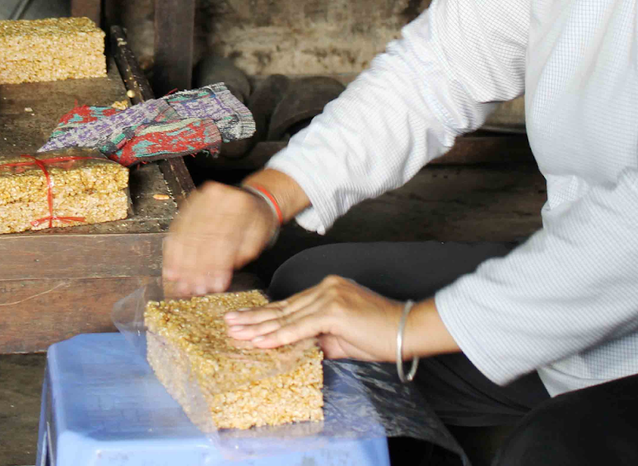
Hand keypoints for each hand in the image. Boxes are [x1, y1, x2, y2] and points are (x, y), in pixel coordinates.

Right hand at [162, 181, 276, 295]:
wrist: (253, 197)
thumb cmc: (256, 221)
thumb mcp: (258, 238)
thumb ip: (241, 255)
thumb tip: (217, 276)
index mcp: (238, 204)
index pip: (223, 238)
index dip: (217, 265)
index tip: (215, 286)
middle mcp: (216, 197)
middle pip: (202, 237)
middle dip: (197, 268)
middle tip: (195, 289)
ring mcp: (200, 199)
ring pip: (186, 235)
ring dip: (182, 264)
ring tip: (182, 285)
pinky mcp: (189, 204)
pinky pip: (177, 230)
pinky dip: (173, 253)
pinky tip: (171, 270)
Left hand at [224, 275, 459, 361]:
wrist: (408, 331)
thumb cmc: (380, 336)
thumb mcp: (342, 339)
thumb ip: (318, 339)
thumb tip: (296, 349)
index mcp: (327, 289)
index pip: (289, 306)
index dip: (265, 316)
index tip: (243, 322)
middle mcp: (325, 287)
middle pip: (282, 307)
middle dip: (253, 318)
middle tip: (228, 324)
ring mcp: (329, 296)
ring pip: (286, 316)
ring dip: (258, 328)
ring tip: (236, 333)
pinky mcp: (334, 310)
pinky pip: (299, 326)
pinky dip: (278, 336)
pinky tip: (260, 342)